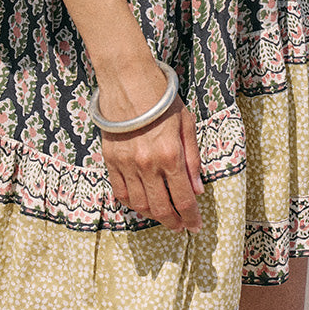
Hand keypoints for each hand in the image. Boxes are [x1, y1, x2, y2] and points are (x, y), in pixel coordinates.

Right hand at [97, 66, 203, 232]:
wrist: (128, 81)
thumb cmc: (162, 100)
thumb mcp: (187, 124)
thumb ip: (192, 159)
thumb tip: (197, 189)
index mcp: (170, 155)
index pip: (184, 199)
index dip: (191, 217)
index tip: (196, 226)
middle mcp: (148, 165)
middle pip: (161, 208)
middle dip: (174, 222)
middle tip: (181, 227)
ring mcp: (126, 164)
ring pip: (140, 204)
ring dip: (153, 216)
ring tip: (163, 216)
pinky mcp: (110, 160)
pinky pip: (120, 192)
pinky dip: (132, 204)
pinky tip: (141, 204)